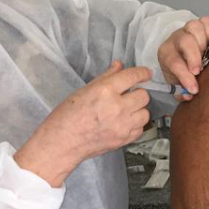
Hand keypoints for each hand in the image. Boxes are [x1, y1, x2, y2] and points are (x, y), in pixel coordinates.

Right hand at [15, 62, 151, 185]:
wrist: (63, 143)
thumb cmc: (67, 115)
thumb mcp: (84, 90)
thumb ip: (105, 77)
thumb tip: (119, 66)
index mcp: (105, 91)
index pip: (132, 77)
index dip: (142, 73)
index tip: (146, 73)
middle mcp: (117, 107)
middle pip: (144, 96)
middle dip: (137, 93)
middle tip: (128, 95)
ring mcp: (122, 126)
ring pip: (145, 113)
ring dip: (138, 110)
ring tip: (126, 111)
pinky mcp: (124, 140)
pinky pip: (140, 129)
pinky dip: (135, 125)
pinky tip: (123, 123)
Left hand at [158, 16, 208, 98]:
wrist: (181, 55)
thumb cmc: (180, 71)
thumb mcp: (176, 83)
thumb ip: (182, 91)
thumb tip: (188, 96)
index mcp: (167, 54)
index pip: (174, 63)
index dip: (185, 76)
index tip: (194, 89)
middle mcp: (176, 39)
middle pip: (185, 42)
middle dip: (194, 57)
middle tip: (200, 70)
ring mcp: (188, 30)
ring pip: (195, 27)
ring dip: (204, 42)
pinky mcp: (200, 24)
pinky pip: (207, 22)